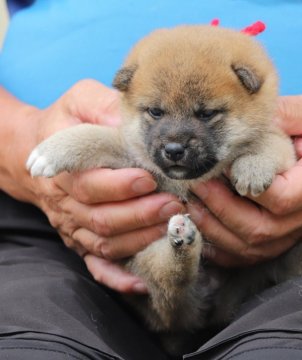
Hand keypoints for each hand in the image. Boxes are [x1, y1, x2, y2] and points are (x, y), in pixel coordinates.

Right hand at [1, 80, 184, 292]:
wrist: (36, 149)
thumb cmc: (64, 122)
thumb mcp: (80, 102)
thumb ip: (102, 107)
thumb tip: (131, 121)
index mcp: (65, 170)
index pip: (91, 185)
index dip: (120, 186)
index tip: (149, 180)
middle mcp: (67, 203)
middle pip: (102, 219)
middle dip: (140, 215)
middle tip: (173, 205)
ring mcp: (73, 226)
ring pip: (105, 243)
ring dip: (138, 239)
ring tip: (170, 227)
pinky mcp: (80, 239)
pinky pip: (96, 265)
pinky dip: (117, 277)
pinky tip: (141, 282)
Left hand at [188, 95, 301, 265]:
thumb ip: (282, 115)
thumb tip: (243, 118)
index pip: (279, 198)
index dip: (245, 187)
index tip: (220, 167)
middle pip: (259, 230)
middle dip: (220, 209)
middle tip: (197, 185)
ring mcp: (297, 229)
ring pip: (253, 247)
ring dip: (217, 231)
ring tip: (193, 206)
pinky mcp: (287, 234)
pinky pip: (255, 254)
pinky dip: (227, 251)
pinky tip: (206, 235)